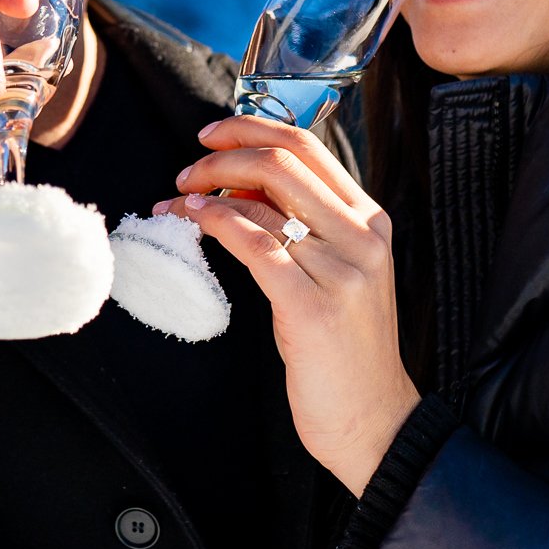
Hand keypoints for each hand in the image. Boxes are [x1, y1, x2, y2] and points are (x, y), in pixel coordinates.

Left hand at [156, 117, 420, 493]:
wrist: (371, 418)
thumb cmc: (344, 349)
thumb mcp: (336, 274)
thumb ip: (303, 226)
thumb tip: (241, 183)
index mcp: (370, 221)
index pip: (309, 147)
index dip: (252, 129)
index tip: (212, 135)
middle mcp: (362, 237)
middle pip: (283, 162)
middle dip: (222, 155)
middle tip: (187, 170)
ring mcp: (341, 270)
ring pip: (263, 200)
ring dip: (207, 192)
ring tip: (177, 202)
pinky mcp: (311, 305)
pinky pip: (254, 245)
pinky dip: (216, 224)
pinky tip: (194, 221)